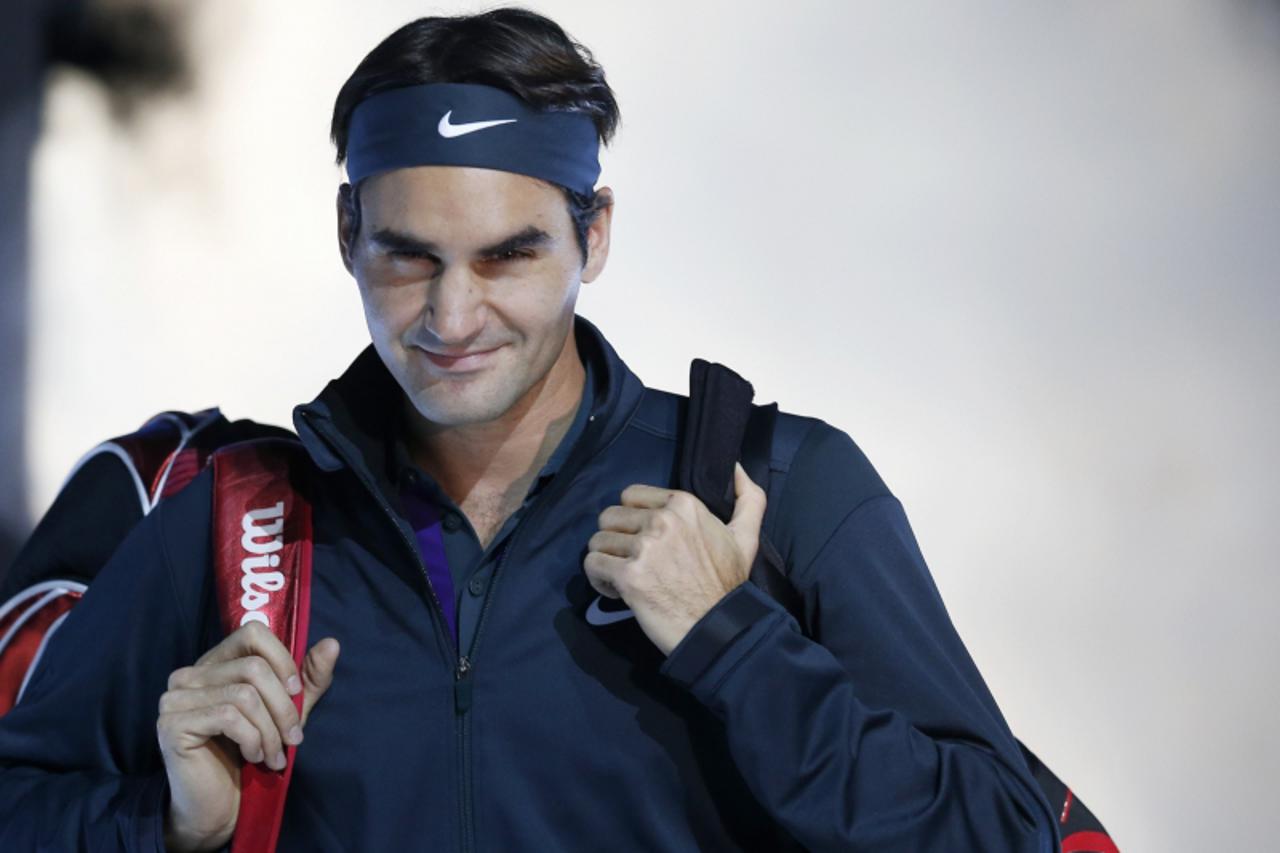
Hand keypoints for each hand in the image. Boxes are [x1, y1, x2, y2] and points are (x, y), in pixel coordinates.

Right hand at [156, 621, 339, 851]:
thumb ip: (309, 678)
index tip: (297, 694)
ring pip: (244, 695)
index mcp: (216, 663)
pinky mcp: (172, 724)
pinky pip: (228, 718)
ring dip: (270, 730)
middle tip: (294, 738)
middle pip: (253, 667)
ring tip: (275, 754)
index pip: (252, 633)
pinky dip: (252, 740)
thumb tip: (332, 643)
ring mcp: (176, 697)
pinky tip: (254, 757)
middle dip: (283, 707)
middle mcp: (190, 674)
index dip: (282, 660)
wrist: (221, 806)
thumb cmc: (254, 753)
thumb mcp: (289, 711)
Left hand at [585, 461, 765, 654]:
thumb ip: (748, 499)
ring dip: (607, 560)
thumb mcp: (746, 537)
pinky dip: (599, 579)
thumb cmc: (728, 585)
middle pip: (610, 516)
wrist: (717, 628)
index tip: (645, 540)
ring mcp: (644, 547)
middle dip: (617, 539)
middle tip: (633, 561)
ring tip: (625, 577)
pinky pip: (593, 564)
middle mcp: (662, 520)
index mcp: (684, 504)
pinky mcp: (628, 575)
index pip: (630, 495)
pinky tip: (617, 590)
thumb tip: (736, 467)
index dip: (633, 519)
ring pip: (598, 540)